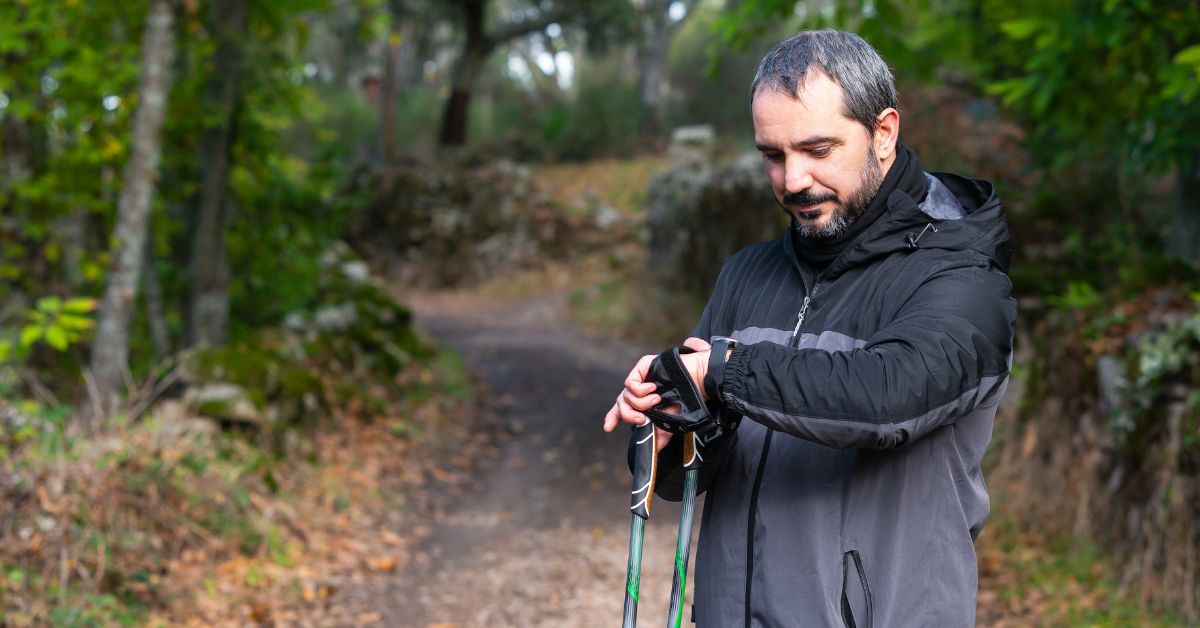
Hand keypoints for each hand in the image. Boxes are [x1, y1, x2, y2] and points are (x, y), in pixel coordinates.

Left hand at [603, 337, 712, 452]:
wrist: (697, 383)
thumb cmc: (686, 401)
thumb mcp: (669, 425)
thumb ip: (658, 438)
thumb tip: (652, 454)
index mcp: (642, 402)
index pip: (622, 410)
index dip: (613, 418)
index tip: (608, 428)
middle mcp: (639, 390)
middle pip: (621, 404)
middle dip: (629, 416)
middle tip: (642, 419)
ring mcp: (640, 378)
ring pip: (625, 396)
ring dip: (641, 403)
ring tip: (657, 400)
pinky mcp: (642, 367)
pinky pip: (630, 384)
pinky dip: (641, 391)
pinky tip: (654, 389)